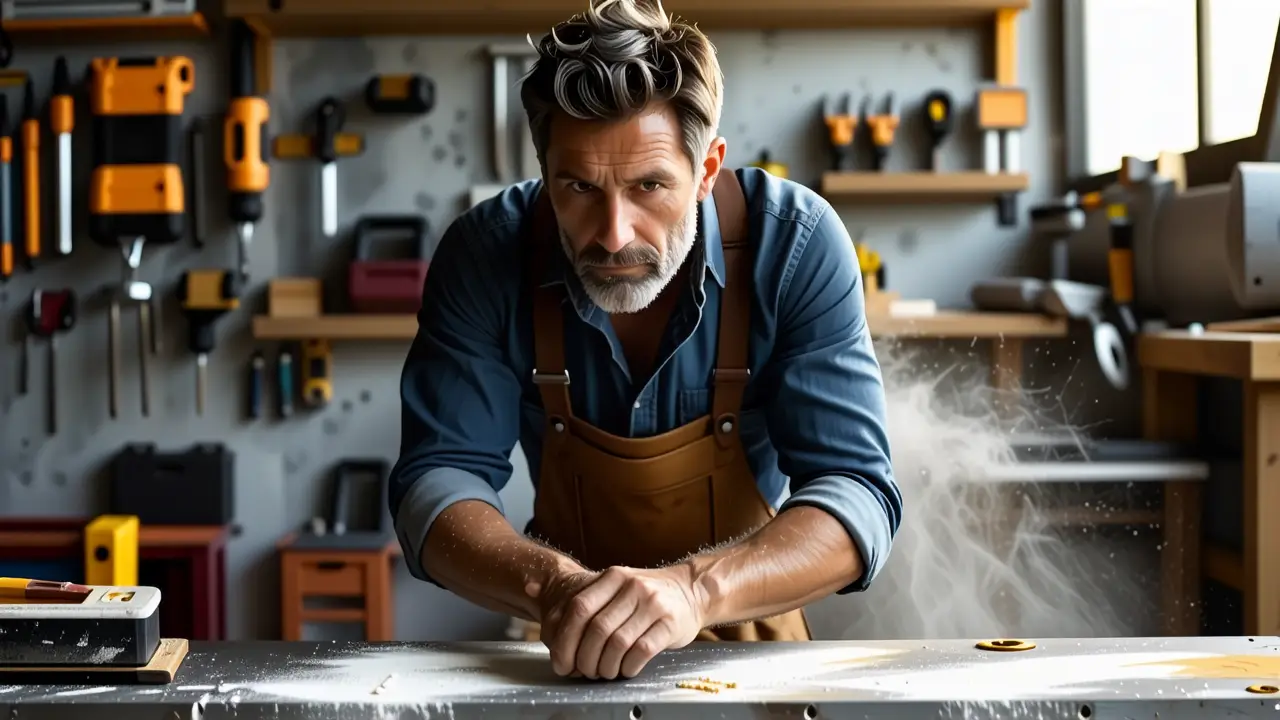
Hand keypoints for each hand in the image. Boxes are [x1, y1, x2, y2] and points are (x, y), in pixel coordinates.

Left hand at [527, 564, 706, 679]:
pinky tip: (625, 670)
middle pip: (596, 630)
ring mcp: (653, 605)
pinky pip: (641, 651)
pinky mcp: (669, 624)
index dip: (565, 639)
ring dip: (605, 666)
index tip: (561, 661)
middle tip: (582, 672)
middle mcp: (632, 587)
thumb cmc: (646, 594)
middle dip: (584, 659)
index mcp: (613, 576)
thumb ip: (580, 594)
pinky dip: (627, 667)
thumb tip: (529, 589)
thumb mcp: (614, 584)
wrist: (691, 590)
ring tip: (604, 673)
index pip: (579, 607)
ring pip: (617, 643)